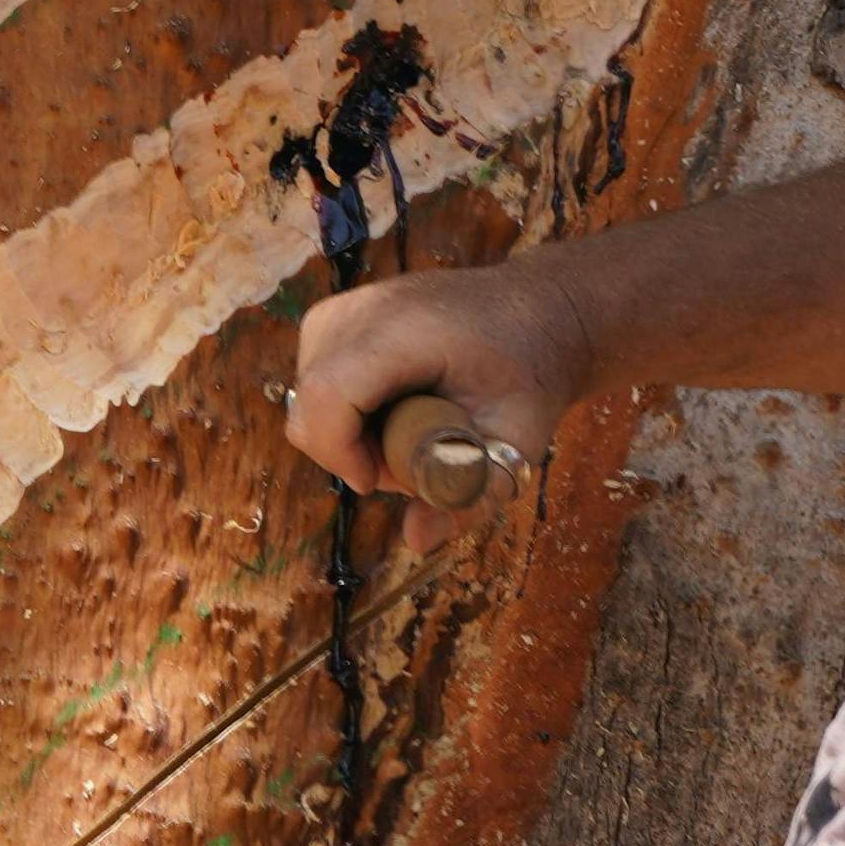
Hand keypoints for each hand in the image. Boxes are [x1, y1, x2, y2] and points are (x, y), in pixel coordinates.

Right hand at [289, 262, 580, 498]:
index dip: (341, 451)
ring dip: (344, 432)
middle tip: (407, 462)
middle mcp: (366, 307)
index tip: (378, 482)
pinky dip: (341, 409)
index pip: (329, 392)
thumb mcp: (517, 442)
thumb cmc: (531, 376)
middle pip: (310, 399)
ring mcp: (348, 305)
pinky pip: (313, 375)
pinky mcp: (339, 312)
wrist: (538, 312)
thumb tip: (416, 540)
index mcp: (409, 330)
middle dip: (347, 451)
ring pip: (306, 392)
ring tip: (404, 434)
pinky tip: (390, 410)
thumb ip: (471, 494)